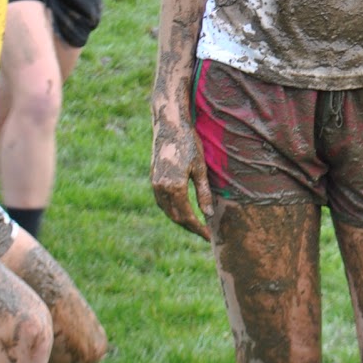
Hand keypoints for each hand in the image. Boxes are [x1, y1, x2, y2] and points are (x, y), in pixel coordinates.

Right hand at [151, 115, 213, 240]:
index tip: (208, 236)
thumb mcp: (200, 169)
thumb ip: (204, 193)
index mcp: (174, 187)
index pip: (187, 216)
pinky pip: (162, 202)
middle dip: (190, 227)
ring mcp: (154, 184)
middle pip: (175, 217)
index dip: (198, 228)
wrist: (169, 127)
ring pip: (167, 211)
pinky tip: (182, 211)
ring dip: (180, 220)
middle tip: (204, 233)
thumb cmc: (189, 144)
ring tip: (195, 225)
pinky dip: (172, 210)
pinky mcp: (153, 179)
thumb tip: (208, 214)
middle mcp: (161, 188)